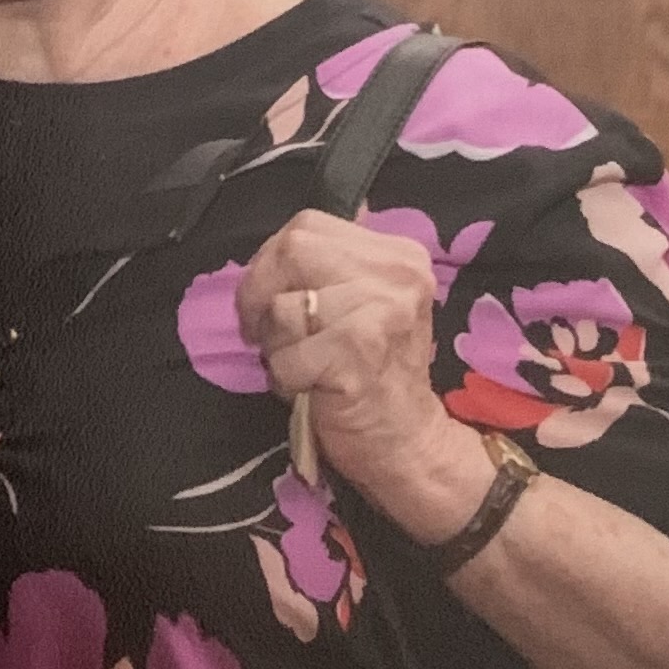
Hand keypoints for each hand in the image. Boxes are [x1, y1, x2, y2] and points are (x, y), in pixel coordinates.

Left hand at [235, 208, 491, 544]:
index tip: (267, 298)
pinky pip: (285, 357)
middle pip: (291, 251)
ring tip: (302, 364)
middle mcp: (397, 276)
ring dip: (275, 345)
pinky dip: (284, 380)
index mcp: (399, 254)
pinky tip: (311, 388)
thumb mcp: (367, 303)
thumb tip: (292, 230)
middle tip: (263, 332)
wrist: (408, 441)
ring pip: (283, 308)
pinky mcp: (358, 356)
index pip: (306, 226)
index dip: (270, 262)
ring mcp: (382, 314)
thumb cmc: (376, 373)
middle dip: (259, 293)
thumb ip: (335, 263)